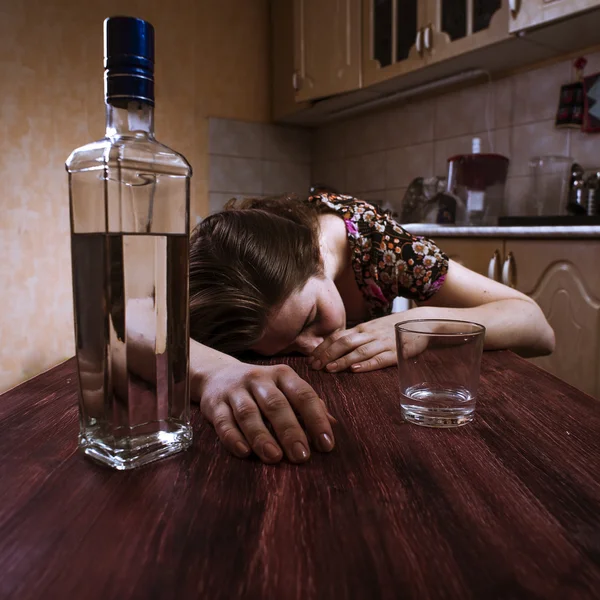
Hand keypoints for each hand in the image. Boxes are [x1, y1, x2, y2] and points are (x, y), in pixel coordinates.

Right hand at [198, 358, 335, 463]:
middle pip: (276, 404)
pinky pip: (223, 422)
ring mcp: (235, 391)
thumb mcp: (285, 389)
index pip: (303, 395)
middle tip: (302, 456)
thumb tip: (333, 425)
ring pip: (248, 413)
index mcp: (282, 375)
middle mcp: (258, 379)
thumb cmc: (261, 388)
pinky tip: (244, 452)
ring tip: (275, 457)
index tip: (326, 445)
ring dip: (262, 436)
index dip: (316, 420)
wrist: (217, 375)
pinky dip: (233, 438)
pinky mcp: (214, 405)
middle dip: (290, 431)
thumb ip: (307, 405)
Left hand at [310, 314, 399, 372]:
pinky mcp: (396, 352)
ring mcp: (383, 343)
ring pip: (359, 351)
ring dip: (343, 360)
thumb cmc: (392, 327)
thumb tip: (334, 348)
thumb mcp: (372, 329)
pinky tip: (356, 370)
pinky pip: (380, 359)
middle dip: (328, 354)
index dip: (323, 347)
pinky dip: (367, 364)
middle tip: (314, 366)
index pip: (337, 336)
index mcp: (362, 328)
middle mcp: (369, 334)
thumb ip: (356, 337)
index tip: (310, 359)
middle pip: (344, 342)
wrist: (421, 320)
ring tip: (330, 369)